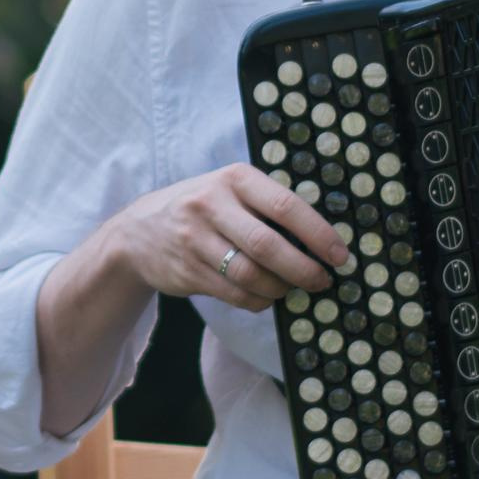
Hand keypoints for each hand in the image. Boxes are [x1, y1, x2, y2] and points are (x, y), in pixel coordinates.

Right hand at [109, 161, 350, 311]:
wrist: (138, 232)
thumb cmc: (202, 209)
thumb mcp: (229, 191)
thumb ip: (266, 207)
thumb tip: (321, 242)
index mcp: (233, 178)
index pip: (285, 206)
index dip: (318, 234)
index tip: (339, 255)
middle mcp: (211, 205)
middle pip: (268, 245)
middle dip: (303, 269)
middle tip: (322, 281)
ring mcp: (195, 239)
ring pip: (251, 275)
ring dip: (280, 288)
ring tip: (293, 288)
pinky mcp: (187, 270)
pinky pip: (234, 294)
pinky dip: (258, 301)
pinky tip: (266, 297)